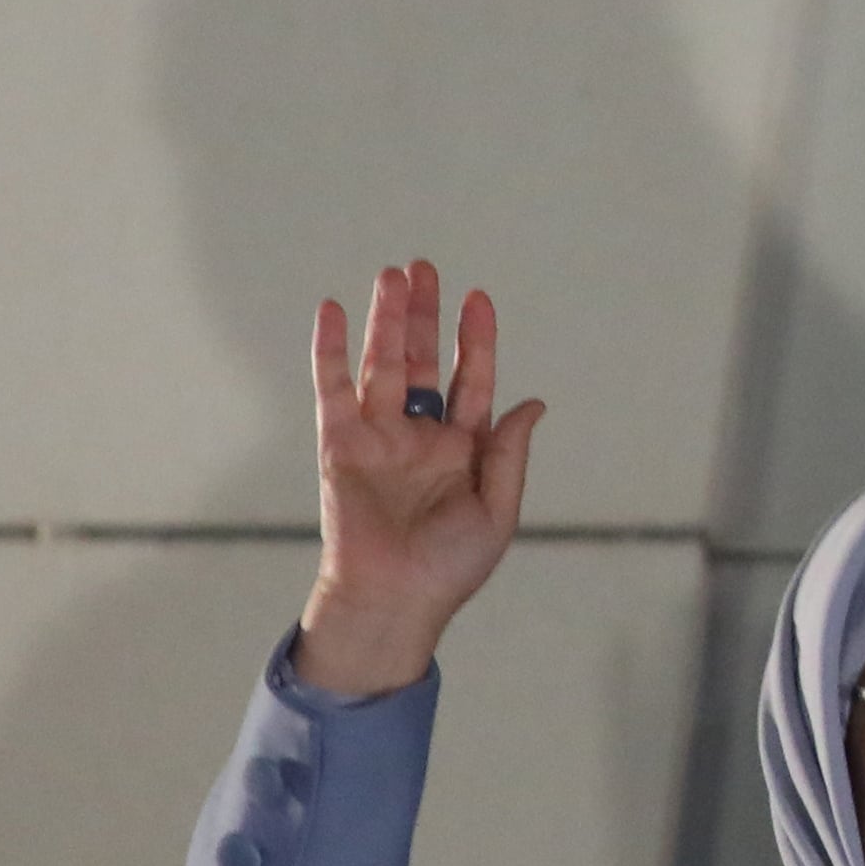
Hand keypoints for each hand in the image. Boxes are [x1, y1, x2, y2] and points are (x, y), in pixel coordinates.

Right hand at [294, 261, 547, 695]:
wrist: (396, 598)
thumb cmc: (451, 566)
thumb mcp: (497, 510)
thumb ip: (509, 453)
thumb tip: (532, 401)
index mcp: (462, 448)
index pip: (470, 379)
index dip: (474, 340)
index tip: (478, 298)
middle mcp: (419, 435)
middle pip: (420, 360)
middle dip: (424, 315)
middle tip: (424, 267)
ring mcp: (377, 436)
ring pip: (381, 364)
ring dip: (386, 320)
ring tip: (393, 275)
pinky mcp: (338, 444)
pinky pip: (332, 388)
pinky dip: (332, 350)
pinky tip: (335, 311)